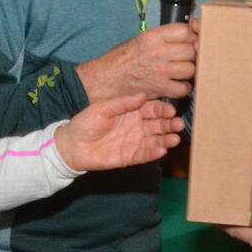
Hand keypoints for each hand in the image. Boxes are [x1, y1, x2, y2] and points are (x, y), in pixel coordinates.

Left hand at [54, 93, 182, 169]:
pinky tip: (162, 150)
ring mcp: (135, 141)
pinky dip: (154, 153)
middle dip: (170, 124)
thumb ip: (122, 102)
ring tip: (175, 138)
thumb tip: (143, 95)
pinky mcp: (130, 157)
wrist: (73, 145)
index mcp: (132, 111)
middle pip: (159, 124)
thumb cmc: (85, 123)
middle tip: (179, 124)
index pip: (153, 109)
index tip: (171, 110)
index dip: (163, 109)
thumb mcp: (102, 108)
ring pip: (156, 140)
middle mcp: (137, 126)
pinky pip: (146, 154)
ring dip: (167, 139)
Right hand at [75, 22, 196, 101]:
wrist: (105, 80)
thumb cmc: (121, 60)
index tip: (189, 40)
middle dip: (191, 54)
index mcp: (152, 37)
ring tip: (180, 71)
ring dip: (188, 71)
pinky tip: (176, 85)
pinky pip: (184, 88)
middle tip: (185, 58)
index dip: (190, 35)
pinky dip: (183, 88)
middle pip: (191, 50)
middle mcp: (158, 52)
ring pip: (191, 69)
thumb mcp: (140, 39)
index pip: (184, 30)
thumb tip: (187, 31)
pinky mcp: (160, 88)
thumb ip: (163, 36)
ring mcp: (160, 71)